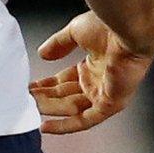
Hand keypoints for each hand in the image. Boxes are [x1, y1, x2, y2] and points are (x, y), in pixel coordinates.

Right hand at [31, 11, 153, 134]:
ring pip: (72, 108)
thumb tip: (42, 54)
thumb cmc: (108, 26)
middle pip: (67, 95)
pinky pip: (85, 120)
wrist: (127, 30)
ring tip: (30, 109)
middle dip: (46, 98)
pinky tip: (46, 126)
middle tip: (25, 99)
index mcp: (94, 63)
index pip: (66, 79)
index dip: (47, 84)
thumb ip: (59, 43)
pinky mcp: (110, 104)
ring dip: (51, 110)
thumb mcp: (76, 32)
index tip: (31, 86)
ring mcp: (105, 93)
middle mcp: (99, 80)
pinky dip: (65, 125)